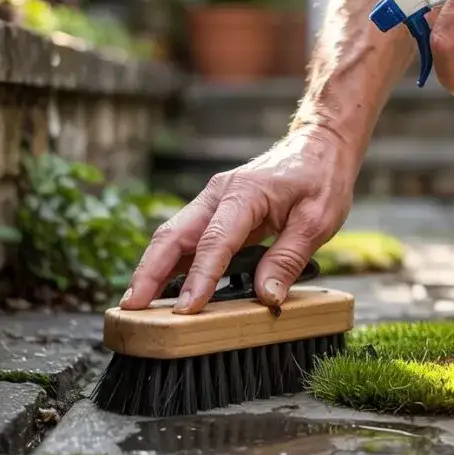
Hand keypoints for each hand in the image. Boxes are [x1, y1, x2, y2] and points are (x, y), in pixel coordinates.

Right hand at [120, 125, 357, 312]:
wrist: (318, 146)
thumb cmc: (321, 179)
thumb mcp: (318, 221)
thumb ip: (288, 259)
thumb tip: (266, 298)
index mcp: (245, 193)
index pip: (214, 241)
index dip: (199, 277)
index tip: (188, 309)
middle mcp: (219, 194)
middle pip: (173, 234)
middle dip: (149, 272)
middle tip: (132, 309)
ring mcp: (213, 200)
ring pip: (172, 235)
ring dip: (152, 268)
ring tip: (137, 305)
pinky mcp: (215, 210)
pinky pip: (186, 237)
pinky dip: (170, 262)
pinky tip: (162, 288)